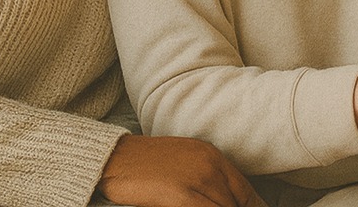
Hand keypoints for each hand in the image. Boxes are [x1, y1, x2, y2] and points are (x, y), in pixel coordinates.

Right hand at [97, 134, 264, 206]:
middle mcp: (210, 165)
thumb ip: (205, 181)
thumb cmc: (143, 164)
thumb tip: (221, 200)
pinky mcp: (181, 194)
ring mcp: (197, 179)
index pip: (245, 192)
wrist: (112, 158)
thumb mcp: (182, 164)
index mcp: (212, 156)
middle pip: (236, 203)